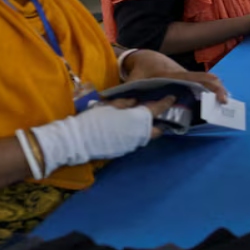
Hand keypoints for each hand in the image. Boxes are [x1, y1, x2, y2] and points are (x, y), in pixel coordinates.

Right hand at [32, 99, 173, 174]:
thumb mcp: (109, 105)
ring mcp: (133, 144)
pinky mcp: (125, 151)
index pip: (157, 109)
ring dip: (148, 130)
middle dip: (160, 122)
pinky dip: (137, 136)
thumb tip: (135, 101)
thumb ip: (125, 103)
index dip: (166, 102)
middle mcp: (140, 133)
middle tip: (157, 114)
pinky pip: (136, 142)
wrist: (78, 140)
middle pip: (157, 129)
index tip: (172, 97)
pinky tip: (130, 131)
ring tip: (144, 122)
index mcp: (138, 118)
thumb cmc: (93, 119)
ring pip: (147, 137)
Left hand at [122, 50, 227, 102]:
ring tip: (222, 105)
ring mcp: (185, 75)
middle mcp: (183, 73)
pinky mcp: (185, 78)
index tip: (221, 97)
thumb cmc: (139, 70)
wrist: (142, 56)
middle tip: (225, 103)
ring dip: (214, 91)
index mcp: (173, 75)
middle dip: (219, 89)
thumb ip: (132, 95)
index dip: (211, 86)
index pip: (197, 78)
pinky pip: (200, 83)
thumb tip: (129, 109)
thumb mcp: (134, 81)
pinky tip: (211, 101)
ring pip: (204, 81)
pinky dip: (208, 91)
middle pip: (207, 78)